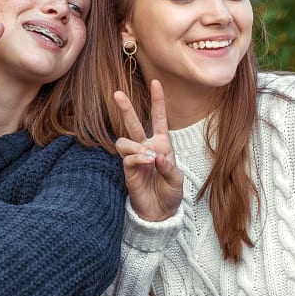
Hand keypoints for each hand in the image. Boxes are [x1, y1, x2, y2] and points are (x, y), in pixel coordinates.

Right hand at [114, 79, 182, 220]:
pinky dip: (137, 158)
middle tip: (117, 93)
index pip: (158, 118)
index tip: (156, 82)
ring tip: (147, 157)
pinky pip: (127, 158)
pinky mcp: (128, 171)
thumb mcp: (177, 179)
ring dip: (136, 146)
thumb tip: (154, 155)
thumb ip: (168, 167)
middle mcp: (147, 147)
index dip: (157, 101)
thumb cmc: (170, 193)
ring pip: (124, 141)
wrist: (161, 213)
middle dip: (125, 108)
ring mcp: (135, 159)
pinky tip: (146, 163)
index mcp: (162, 144)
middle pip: (133, 123)